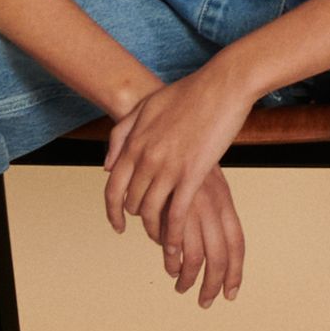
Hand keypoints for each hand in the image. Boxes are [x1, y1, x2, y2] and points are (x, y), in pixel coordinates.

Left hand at [98, 69, 249, 243]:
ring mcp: (169, 166)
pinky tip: (174, 244)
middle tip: (151, 226)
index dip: (112, 211)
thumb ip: (121, 135)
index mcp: (134, 142)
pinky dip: (173, 233)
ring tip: (162, 239)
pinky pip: (176, 213)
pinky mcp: (193, 174)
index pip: (113, 187)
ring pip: (152, 211)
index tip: (117, 225)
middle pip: (132, 202)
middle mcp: (146, 157)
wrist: (222, 85)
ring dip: (155, 230)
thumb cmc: (187, 93)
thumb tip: (107, 165)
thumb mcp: (145, 108)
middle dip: (139, 218)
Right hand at [152, 168, 246, 304]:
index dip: (235, 272)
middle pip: (220, 257)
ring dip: (189, 278)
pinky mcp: (169, 205)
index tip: (231, 293)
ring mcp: (191, 207)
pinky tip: (168, 265)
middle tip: (206, 302)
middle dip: (213, 284)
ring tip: (182, 288)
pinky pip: (171, 242)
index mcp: (225, 201)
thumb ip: (207, 213)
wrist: (165, 127)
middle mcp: (212, 206)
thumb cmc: (184, 157)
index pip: (237, 244)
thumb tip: (200, 243)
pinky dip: (170, 259)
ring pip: (196, 255)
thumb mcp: (206, 183)